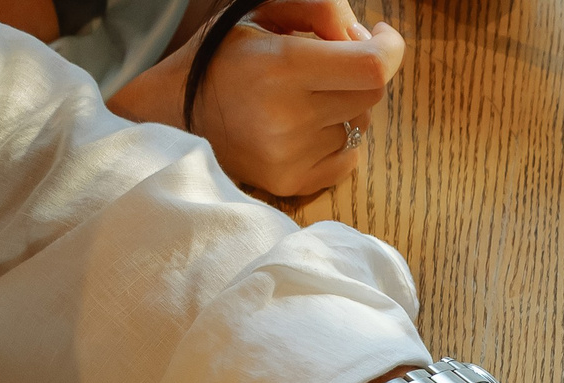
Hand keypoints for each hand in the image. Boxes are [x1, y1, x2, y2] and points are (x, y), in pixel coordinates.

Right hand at [109, 0, 404, 199]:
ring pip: (360, 125)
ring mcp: (290, 157)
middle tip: (335, 58)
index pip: (371, 67)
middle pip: (371, 95)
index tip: (380, 35)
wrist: (174, 115)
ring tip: (305, 94)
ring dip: (346, 105)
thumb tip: (362, 34)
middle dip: (363, 70)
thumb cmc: (222, 57)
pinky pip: (348, 158)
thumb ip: (317, 9)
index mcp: (280, 67)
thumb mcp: (260, 12)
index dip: (390, 48)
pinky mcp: (291, 184)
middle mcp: (287, 118)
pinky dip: (338, 138)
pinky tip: (305, 125)